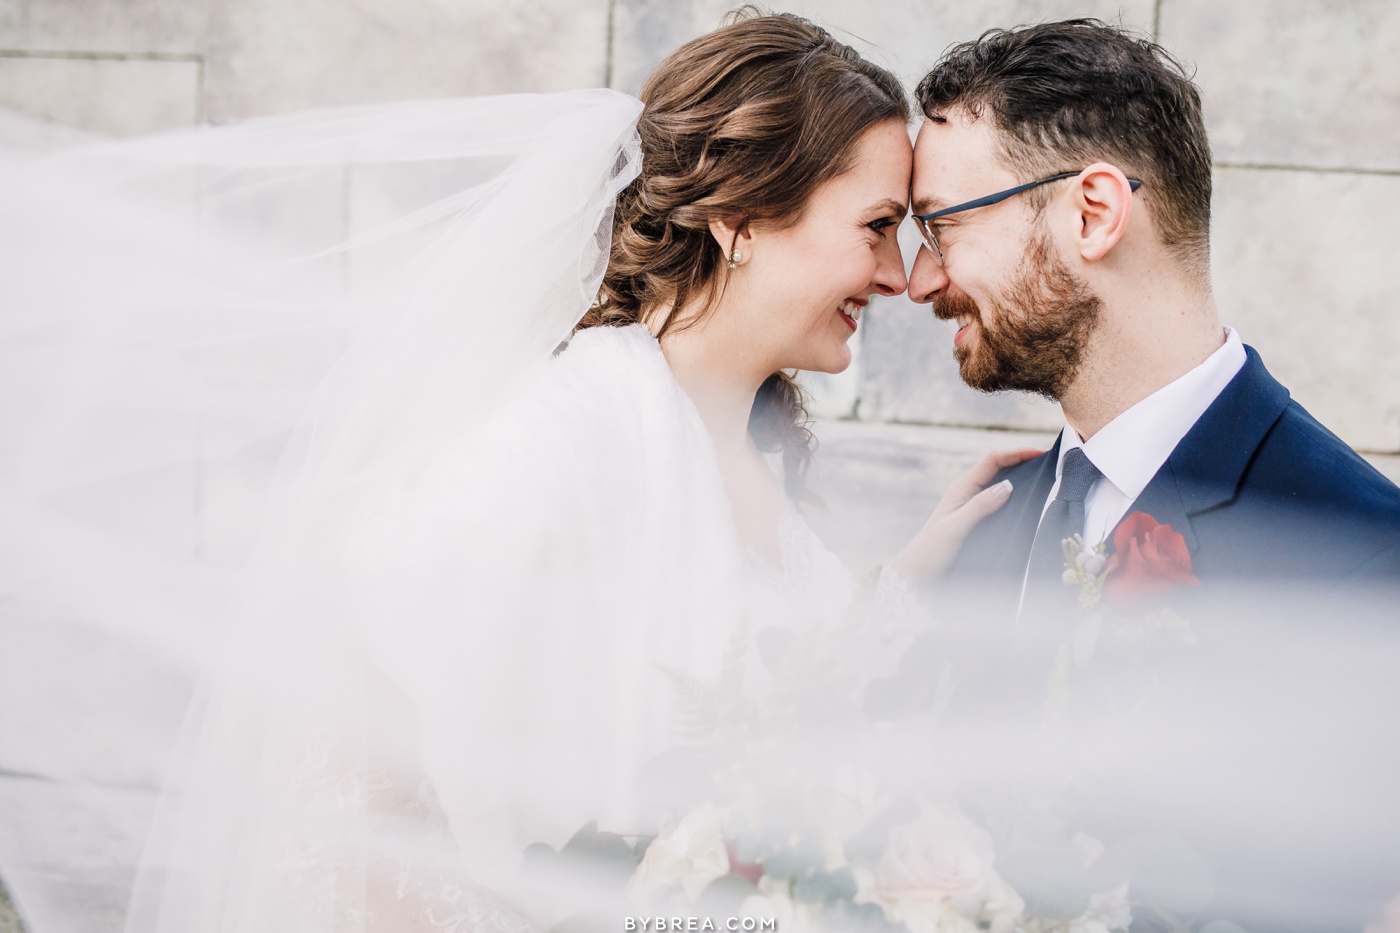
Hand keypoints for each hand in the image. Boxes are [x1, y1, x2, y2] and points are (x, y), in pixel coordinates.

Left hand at [887, 447, 1043, 583]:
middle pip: (998, 468)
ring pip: (999, 484)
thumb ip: (980, 506)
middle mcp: (967, 492)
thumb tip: (1008, 486)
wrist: (918, 571)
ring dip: (1019, 479)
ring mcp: (971, 504)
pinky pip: (997, 501)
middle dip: (1022, 462)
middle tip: (1049, 465)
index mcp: (961, 487)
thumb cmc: (933, 549)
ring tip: (1044, 481)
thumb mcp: (956, 527)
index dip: (1017, 453)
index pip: (992, 460)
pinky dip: (1014, 497)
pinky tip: (1027, 505)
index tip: (1041, 454)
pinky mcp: (974, 518)